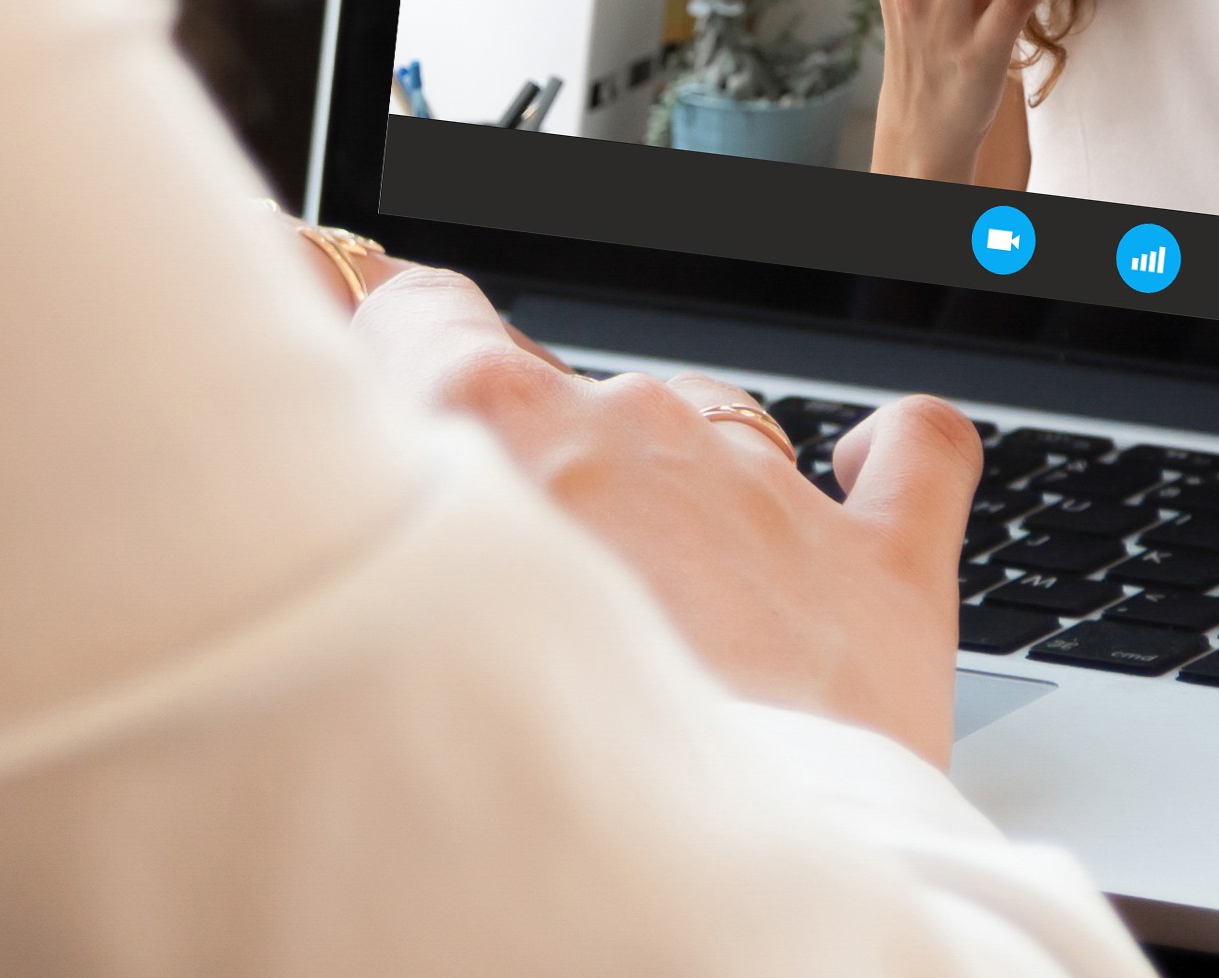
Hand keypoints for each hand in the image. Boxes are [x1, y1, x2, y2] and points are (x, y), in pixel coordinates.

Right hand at [346, 263, 980, 763]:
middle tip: (527, 593)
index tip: (394, 378)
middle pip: (570, 398)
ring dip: (683, 497)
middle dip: (550, 475)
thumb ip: (355, 483)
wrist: (680, 905)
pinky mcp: (878, 564)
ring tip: (657, 626)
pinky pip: (912, 453)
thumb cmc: (511, 779)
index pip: (423, 313)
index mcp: (491, 418)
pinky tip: (860, 475)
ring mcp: (760, 487)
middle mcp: (630, 426)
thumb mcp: (376, 613)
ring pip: (711, 425)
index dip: (406, 347)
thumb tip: (306, 386)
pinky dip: (887, 457)